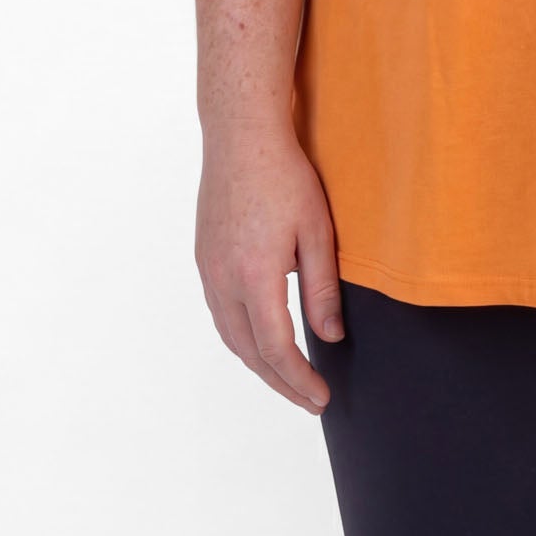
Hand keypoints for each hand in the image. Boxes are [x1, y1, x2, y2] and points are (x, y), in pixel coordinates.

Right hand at [195, 119, 344, 413]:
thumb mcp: (317, 231)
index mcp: (255, 276)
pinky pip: (221, 312)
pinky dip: (242, 336)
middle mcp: (223, 280)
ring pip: (230, 336)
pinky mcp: (205, 258)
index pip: (276, 348)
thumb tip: (330, 337)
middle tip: (308, 399)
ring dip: (258, 363)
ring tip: (288, 377)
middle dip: (279, 382)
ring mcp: (209, 270)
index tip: (321, 398)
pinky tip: (261, 337)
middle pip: (249, 352)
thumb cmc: (285, 176)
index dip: (299, 380)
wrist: (241, 136)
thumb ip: (323, 288)